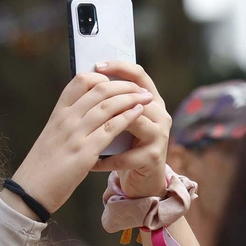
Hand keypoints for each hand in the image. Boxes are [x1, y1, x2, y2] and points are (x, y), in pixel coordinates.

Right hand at [9, 71, 151, 213]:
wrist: (30, 191)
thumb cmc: (42, 166)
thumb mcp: (53, 136)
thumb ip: (69, 122)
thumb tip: (89, 111)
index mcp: (58, 113)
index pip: (80, 80)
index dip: (102, 76)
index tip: (116, 81)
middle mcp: (66, 119)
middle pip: (99, 89)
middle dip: (124, 85)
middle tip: (140, 87)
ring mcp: (75, 135)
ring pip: (108, 105)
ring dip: (131, 98)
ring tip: (146, 97)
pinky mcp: (84, 152)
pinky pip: (111, 128)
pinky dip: (128, 117)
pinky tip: (139, 113)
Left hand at [94, 61, 170, 198]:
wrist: (142, 180)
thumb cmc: (125, 147)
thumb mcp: (119, 120)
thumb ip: (111, 103)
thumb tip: (86, 79)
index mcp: (152, 101)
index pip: (139, 74)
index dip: (120, 67)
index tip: (97, 65)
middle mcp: (160, 114)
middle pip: (136, 96)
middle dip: (110, 96)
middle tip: (85, 99)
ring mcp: (159, 135)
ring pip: (134, 121)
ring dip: (108, 125)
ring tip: (87, 129)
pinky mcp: (153, 157)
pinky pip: (125, 156)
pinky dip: (105, 159)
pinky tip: (90, 162)